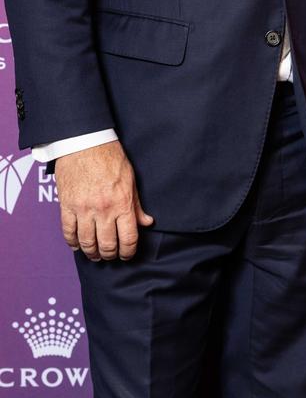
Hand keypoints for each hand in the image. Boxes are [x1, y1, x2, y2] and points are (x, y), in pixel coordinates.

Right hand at [55, 140, 153, 260]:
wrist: (85, 142)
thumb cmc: (110, 157)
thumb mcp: (131, 179)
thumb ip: (136, 204)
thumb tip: (146, 222)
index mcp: (122, 203)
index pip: (128, 238)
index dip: (128, 252)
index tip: (127, 255)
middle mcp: (103, 210)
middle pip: (107, 245)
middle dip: (111, 254)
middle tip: (112, 255)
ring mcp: (83, 209)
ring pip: (87, 243)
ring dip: (92, 253)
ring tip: (96, 254)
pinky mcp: (66, 206)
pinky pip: (68, 233)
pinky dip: (73, 243)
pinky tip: (78, 245)